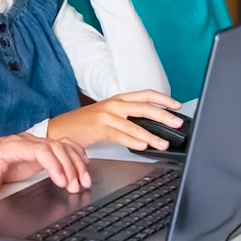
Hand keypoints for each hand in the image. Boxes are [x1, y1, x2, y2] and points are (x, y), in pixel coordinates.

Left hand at [0, 133, 90, 205]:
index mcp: (12, 146)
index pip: (40, 150)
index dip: (54, 164)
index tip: (62, 182)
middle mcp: (26, 142)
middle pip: (55, 147)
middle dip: (69, 167)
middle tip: (76, 187)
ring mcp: (34, 144)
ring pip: (62, 146)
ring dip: (76, 162)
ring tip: (84, 181)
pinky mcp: (39, 150)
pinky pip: (62, 146)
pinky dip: (75, 154)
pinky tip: (84, 164)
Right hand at [48, 90, 183, 151]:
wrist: (63, 127)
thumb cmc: (87, 123)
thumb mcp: (110, 113)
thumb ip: (129, 116)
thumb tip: (153, 125)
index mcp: (119, 98)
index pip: (146, 94)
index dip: (163, 99)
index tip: (177, 106)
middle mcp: (114, 104)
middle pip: (144, 107)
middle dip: (164, 116)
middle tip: (177, 123)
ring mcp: (107, 115)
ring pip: (134, 124)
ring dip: (151, 135)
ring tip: (163, 143)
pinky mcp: (99, 128)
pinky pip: (120, 135)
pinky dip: (133, 141)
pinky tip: (143, 146)